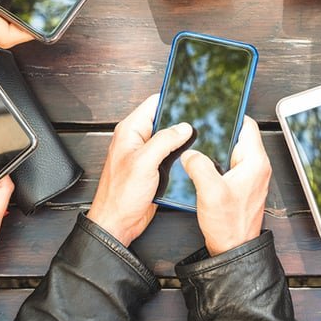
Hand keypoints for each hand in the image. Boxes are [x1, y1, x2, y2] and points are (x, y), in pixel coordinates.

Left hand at [87, 95, 193, 246]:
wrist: (118, 223)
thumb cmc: (121, 195)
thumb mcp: (144, 162)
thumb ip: (164, 140)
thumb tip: (184, 127)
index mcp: (130, 131)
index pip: (154, 103)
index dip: (172, 98)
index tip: (191, 96)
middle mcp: (138, 140)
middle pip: (164, 120)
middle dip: (181, 121)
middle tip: (201, 121)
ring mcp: (146, 154)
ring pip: (170, 138)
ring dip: (182, 140)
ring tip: (200, 138)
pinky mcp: (154, 168)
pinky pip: (171, 155)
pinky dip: (181, 155)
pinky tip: (192, 156)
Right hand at [181, 116, 270, 255]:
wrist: (233, 251)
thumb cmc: (228, 225)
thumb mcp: (210, 191)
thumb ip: (199, 166)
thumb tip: (190, 152)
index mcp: (255, 162)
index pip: (248, 125)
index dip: (232, 115)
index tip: (216, 109)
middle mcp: (257, 167)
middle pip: (240, 136)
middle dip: (221, 131)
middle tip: (201, 127)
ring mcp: (251, 177)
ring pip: (233, 151)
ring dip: (218, 148)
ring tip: (199, 145)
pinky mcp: (243, 186)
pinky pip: (231, 164)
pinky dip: (218, 161)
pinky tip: (202, 165)